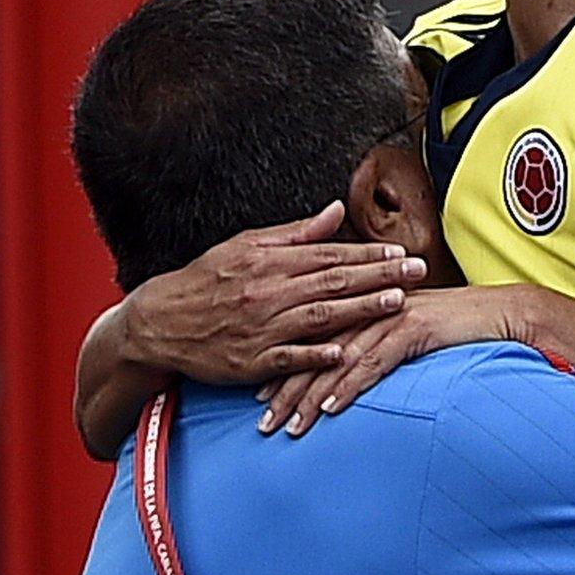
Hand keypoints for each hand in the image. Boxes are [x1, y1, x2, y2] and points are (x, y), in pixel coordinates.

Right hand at [120, 201, 427, 384]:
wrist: (157, 323)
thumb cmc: (206, 281)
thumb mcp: (245, 246)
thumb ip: (295, 233)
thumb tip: (336, 212)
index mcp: (269, 263)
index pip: (329, 255)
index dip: (367, 253)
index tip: (400, 251)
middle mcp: (269, 293)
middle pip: (333, 282)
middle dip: (379, 275)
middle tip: (417, 271)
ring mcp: (261, 329)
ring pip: (318, 317)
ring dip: (360, 309)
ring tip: (395, 303)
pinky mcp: (251, 362)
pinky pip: (287, 358)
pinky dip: (314, 355)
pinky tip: (342, 353)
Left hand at [254, 285, 527, 436]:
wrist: (496, 312)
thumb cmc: (450, 326)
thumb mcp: (402, 330)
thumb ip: (371, 344)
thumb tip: (342, 374)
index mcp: (360, 304)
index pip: (309, 338)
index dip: (280, 367)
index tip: (256, 397)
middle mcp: (368, 306)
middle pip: (315, 350)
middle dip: (284, 389)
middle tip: (261, 422)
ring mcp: (389, 315)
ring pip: (338, 360)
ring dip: (309, 396)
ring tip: (288, 427)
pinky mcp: (412, 329)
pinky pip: (374, 363)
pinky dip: (349, 387)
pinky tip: (330, 409)